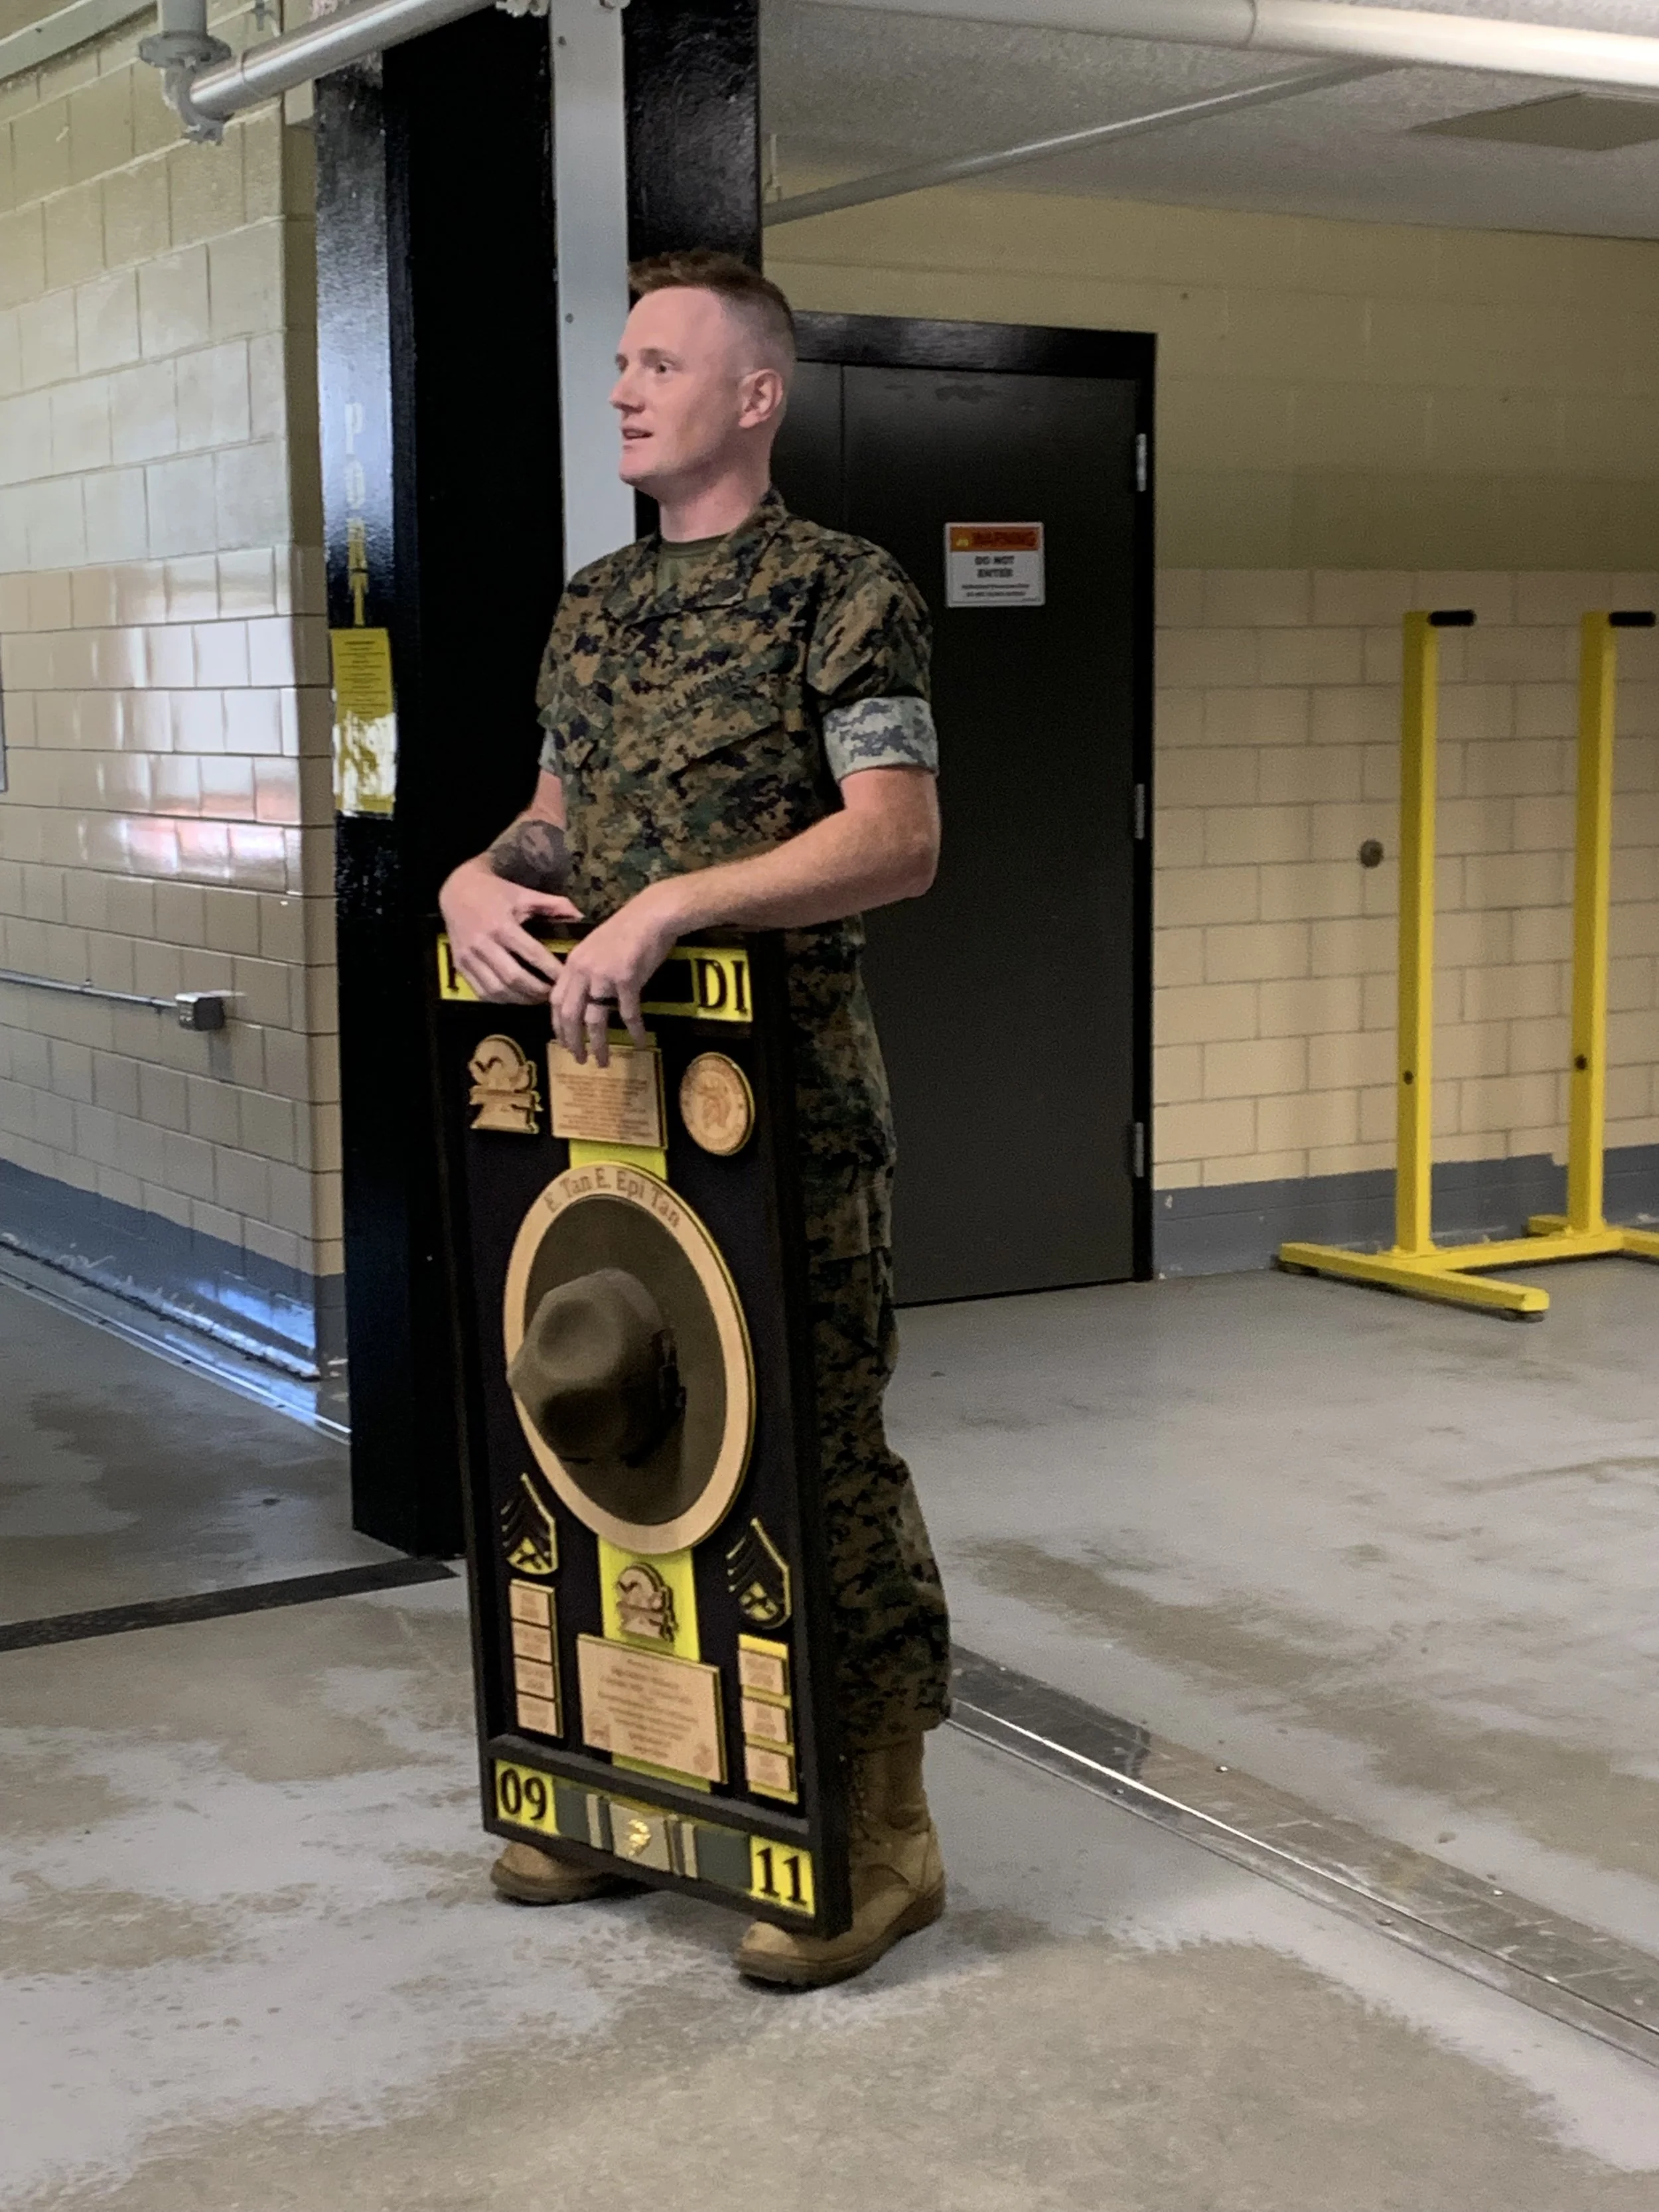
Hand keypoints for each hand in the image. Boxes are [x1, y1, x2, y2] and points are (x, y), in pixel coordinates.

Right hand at [439, 858, 581, 1002]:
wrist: (456, 890)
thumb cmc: (494, 892)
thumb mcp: (524, 894)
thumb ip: (552, 905)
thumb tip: (581, 917)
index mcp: (502, 926)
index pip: (532, 955)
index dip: (552, 970)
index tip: (567, 979)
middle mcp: (483, 944)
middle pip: (514, 979)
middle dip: (537, 991)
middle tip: (554, 995)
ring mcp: (468, 957)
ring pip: (497, 990)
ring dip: (521, 999)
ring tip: (538, 998)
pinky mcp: (459, 966)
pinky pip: (482, 992)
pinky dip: (501, 1000)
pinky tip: (516, 998)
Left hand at [549, 880, 685, 1064]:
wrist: (651, 914)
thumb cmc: (627, 929)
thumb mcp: (596, 946)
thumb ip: (586, 969)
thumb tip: (585, 994)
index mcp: (573, 963)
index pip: (555, 1000)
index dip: (557, 1025)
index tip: (562, 1041)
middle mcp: (583, 971)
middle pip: (570, 1015)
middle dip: (572, 1041)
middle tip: (578, 1059)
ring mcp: (604, 976)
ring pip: (594, 1020)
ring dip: (598, 1044)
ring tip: (602, 1061)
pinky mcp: (627, 980)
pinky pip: (628, 1013)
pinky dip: (634, 1030)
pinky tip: (640, 1041)